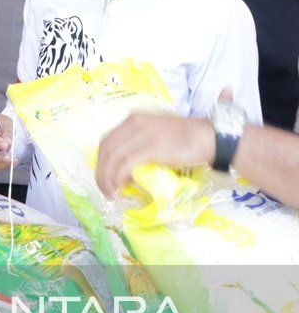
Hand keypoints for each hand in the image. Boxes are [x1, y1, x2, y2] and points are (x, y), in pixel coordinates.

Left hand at [95, 112, 215, 198]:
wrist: (210, 138)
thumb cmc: (186, 140)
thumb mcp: (156, 136)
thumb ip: (139, 146)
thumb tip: (126, 170)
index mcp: (133, 119)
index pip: (108, 141)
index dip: (102, 161)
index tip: (103, 176)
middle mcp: (133, 123)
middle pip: (106, 149)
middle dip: (101, 171)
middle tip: (104, 188)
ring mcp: (142, 134)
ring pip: (113, 157)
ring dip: (107, 177)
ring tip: (111, 192)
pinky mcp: (151, 147)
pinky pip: (126, 163)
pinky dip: (118, 176)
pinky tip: (120, 187)